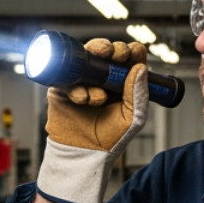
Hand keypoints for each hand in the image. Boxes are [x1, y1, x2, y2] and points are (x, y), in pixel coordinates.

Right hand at [34, 39, 148, 202]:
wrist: (85, 154)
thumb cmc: (111, 138)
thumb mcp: (133, 118)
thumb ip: (138, 94)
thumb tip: (140, 68)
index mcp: (121, 82)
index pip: (127, 58)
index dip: (130, 51)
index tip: (133, 51)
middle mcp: (101, 78)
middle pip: (105, 52)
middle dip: (110, 48)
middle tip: (113, 53)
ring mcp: (81, 81)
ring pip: (85, 59)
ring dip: (93, 68)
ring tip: (99, 96)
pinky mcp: (62, 88)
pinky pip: (66, 77)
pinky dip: (76, 87)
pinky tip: (82, 100)